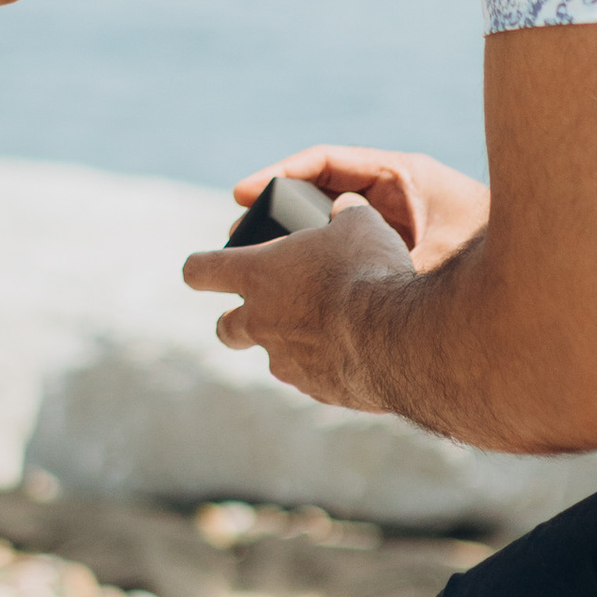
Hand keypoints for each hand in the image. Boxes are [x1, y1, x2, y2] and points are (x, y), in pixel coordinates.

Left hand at [182, 202, 417, 407]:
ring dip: (292, 344)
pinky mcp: (315, 389)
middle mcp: (260, 322)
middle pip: (225, 328)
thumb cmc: (368, 272)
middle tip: (264, 310)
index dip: (200, 268)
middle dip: (236, 322)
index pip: (201, 270)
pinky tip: (357, 351)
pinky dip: (327, 365)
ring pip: (274, 356)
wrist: (395, 337)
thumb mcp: (358, 224)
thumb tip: (345, 207)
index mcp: (257, 275)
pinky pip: (311, 377)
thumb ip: (342, 215)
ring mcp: (286, 361)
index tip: (204, 268)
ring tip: (332, 329)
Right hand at [231, 142, 487, 272]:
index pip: (326, 162)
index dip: (279, 175)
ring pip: (330, 225)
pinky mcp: (399, 252)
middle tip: (237, 235)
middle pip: (320, 192)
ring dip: (295, 242)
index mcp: (400, 174)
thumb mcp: (442, 253)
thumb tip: (346, 271)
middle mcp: (394, 193)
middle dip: (276, 211)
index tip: (241, 193)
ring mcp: (395, 222)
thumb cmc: (499, 249)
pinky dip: (322, 265)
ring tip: (254, 268)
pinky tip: (296, 295)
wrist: (545, 269)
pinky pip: (349, 252)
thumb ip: (396, 258)